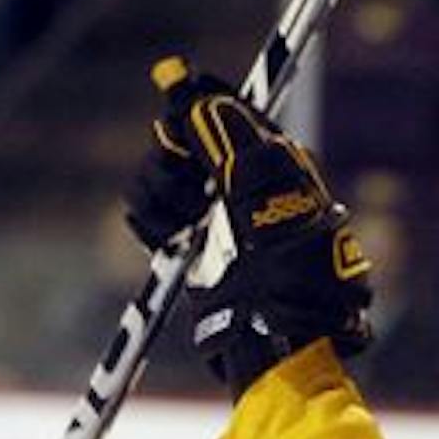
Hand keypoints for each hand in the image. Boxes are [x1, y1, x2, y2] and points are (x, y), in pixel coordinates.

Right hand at [124, 55, 371, 392]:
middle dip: (171, 160)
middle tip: (192, 196)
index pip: (224, 110)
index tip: (175, 110)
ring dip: (158, 195)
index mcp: (273, 163)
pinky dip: (149, 220)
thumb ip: (231, 146)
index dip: (195, 106)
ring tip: (186, 229)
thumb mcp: (266, 201)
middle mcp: (242, 181)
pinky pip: (147, 207)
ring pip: (158, 171)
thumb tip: (198, 97)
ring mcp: (214, 211)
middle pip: (179, 136)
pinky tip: (172, 241)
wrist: (277, 342)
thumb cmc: (292, 276)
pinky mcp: (189, 240)